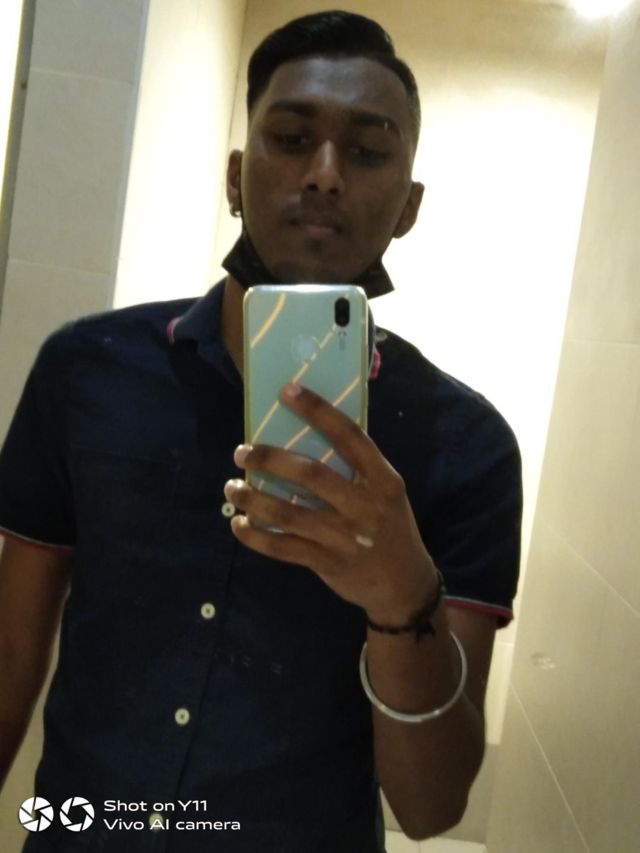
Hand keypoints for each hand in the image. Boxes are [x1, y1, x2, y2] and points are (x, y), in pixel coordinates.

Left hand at [224, 382, 437, 622]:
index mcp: (382, 479)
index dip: (318, 411)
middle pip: (310, 474)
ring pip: (288, 514)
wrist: (403, 584)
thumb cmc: (389, 526)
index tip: (287, 391)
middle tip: (242, 451)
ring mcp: (343, 537)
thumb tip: (309, 434)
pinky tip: (239, 523)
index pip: (349, 436)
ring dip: (253, 498)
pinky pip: (282, 548)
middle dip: (270, 459)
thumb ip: (357, 468)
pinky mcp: (326, 563)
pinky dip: (255, 536)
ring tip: (232, 487)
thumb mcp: (386, 491)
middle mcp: (363, 506)